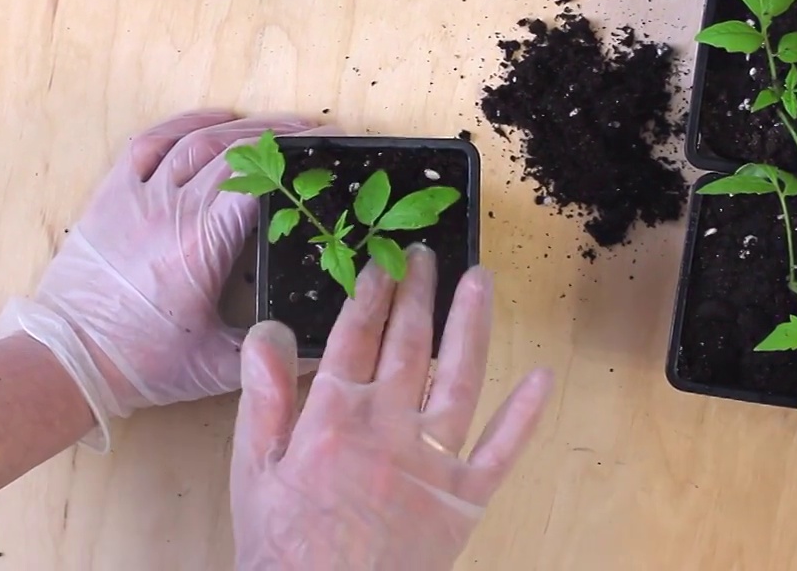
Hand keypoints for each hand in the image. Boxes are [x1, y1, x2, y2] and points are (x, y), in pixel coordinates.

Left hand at [0, 110, 331, 450]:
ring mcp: (139, 196)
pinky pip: (152, 142)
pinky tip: (219, 118)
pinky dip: (189, 122)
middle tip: (321, 137)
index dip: (301, 159)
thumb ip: (273, 351)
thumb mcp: (218, 367)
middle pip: (237, 153)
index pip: (261, 182)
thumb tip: (326, 346)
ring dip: (245, 127)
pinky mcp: (111, 194)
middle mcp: (173, 209)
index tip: (333, 150)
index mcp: (204, 245)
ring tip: (281, 126)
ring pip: (199, 141)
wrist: (65, 359)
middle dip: (284, 139)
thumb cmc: (142, 364)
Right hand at [231, 248, 553, 570]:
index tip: (382, 260)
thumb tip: (271, 329)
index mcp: (335, 416)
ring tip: (480, 281)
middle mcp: (389, 426)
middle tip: (427, 254)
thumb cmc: (282, 548)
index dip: (371, 293)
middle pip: (408, 344)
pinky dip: (524, 414)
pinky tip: (542, 377)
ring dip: (472, 325)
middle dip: (419, 293)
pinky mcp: (465, 498)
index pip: (356, 337)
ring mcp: (432, 461)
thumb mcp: (254, 472)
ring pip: (458, 377)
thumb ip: (264, 397)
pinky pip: (502, 450)